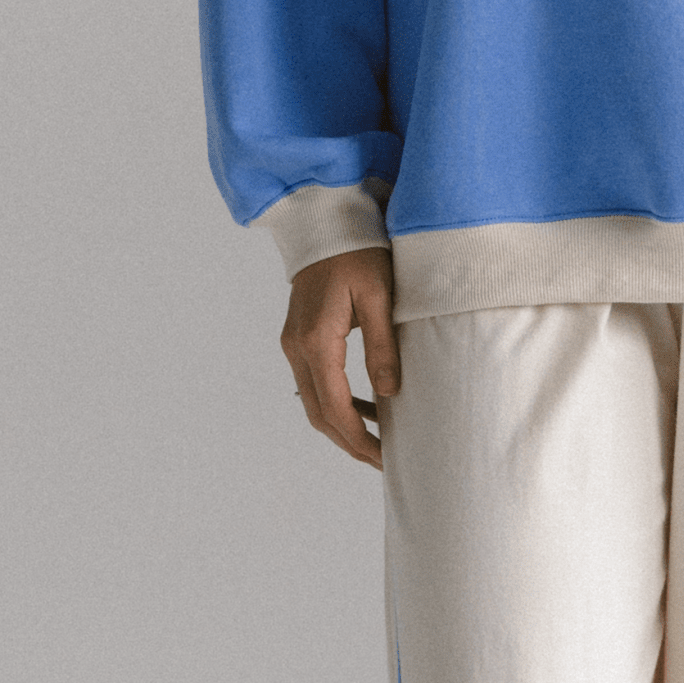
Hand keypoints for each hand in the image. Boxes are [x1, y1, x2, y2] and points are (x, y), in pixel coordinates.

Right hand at [279, 246, 399, 468]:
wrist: (327, 223)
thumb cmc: (358, 253)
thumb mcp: (380, 296)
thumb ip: (382, 346)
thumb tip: (390, 394)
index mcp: (316, 341)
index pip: (335, 407)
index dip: (358, 438)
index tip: (384, 456)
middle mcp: (297, 348)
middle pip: (319, 413)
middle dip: (349, 441)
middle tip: (383, 458)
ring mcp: (293, 343)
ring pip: (314, 401)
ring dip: (342, 423)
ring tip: (378, 438)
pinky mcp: (298, 337)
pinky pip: (314, 381)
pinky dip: (336, 400)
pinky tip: (364, 405)